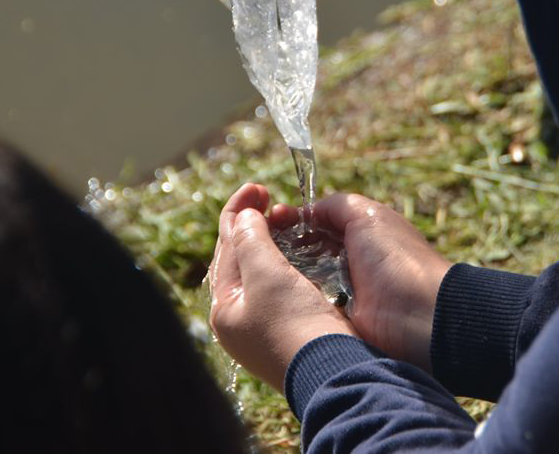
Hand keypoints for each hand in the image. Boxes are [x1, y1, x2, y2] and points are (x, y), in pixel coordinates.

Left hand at [208, 184, 358, 390]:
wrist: (334, 371)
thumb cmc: (295, 323)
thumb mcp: (267, 274)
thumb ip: (251, 240)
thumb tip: (245, 217)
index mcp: (225, 307)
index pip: (226, 248)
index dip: (239, 211)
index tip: (257, 186)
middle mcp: (240, 319)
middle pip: (241, 259)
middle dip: (253, 225)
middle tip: (268, 197)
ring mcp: (265, 328)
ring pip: (262, 272)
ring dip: (272, 242)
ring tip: (285, 218)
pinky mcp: (292, 331)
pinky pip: (282, 286)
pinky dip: (288, 262)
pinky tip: (300, 252)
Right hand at [275, 193, 451, 372]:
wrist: (419, 316)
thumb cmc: (396, 258)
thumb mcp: (367, 216)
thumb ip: (336, 205)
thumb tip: (309, 209)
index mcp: (361, 234)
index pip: (317, 223)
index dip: (293, 220)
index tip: (269, 217)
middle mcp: (351, 262)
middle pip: (305, 250)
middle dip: (283, 245)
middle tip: (258, 241)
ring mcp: (343, 293)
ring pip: (302, 277)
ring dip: (284, 272)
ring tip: (260, 265)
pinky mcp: (338, 321)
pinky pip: (308, 305)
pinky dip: (294, 298)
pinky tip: (274, 290)